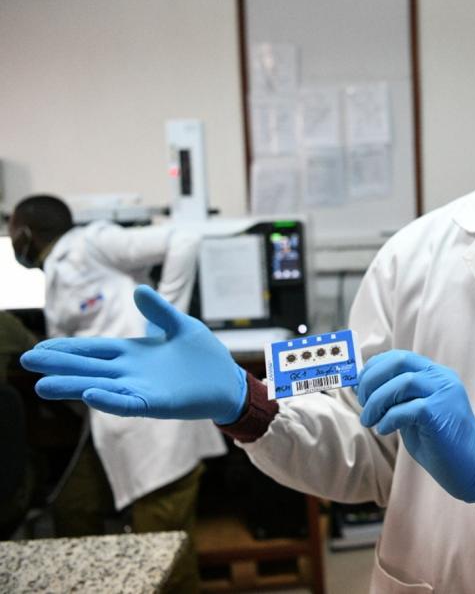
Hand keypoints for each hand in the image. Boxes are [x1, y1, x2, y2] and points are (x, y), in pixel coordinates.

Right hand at [21, 285, 247, 423]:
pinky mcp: (157, 403)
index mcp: (134, 353)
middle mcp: (131, 372)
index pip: (94, 350)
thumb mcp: (181, 325)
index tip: (40, 347)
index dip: (68, 348)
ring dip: (74, 386)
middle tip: (26, 361)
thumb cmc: (203, 355)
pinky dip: (110, 400)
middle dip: (59, 365)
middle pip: (89, 368)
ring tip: (44, 386)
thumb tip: (140, 290)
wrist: (228, 380)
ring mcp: (142, 389)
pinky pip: (129, 403)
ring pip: (100, 388)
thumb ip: (160, 311)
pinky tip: (91, 394)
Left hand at [357, 350, 474, 502]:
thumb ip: (396, 398)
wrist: (471, 468)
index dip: (374, 367)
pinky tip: (384, 430)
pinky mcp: (440, 413)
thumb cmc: (440, 443)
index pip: (400, 357)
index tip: (360, 385)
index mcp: (436, 374)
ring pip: (401, 383)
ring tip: (370, 420)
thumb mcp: (414, 413)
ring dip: (377, 402)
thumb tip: (363, 387)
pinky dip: (388, 418)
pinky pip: (406, 408)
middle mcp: (442, 378)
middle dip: (372, 380)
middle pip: (399, 362)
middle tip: (362, 402)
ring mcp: (444, 394)